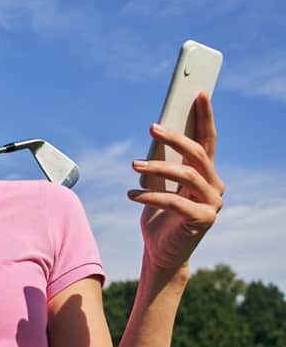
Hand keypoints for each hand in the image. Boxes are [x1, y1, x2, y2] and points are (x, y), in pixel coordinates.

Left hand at [128, 93, 224, 272]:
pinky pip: (176, 201)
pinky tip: (131, 195)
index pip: (207, 140)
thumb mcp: (156, 184)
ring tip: (132, 166)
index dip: (204, 117)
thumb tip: (155, 134)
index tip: (197, 93)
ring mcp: (212, 204)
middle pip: (197, 153)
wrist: (160, 253)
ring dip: (157, 167)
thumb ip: (160, 162)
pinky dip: (151, 196)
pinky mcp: (203, 220)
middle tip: (151, 127)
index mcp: (206, 174)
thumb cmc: (158, 217)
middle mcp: (214, 186)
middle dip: (175, 137)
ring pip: (187, 175)